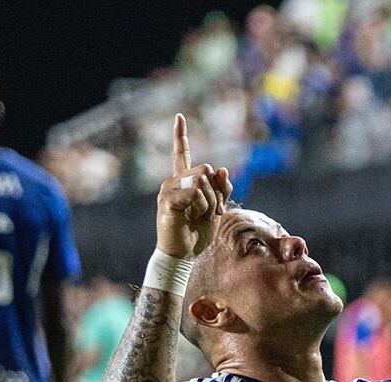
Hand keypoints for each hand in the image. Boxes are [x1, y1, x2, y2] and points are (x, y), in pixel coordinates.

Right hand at [156, 114, 233, 259]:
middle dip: (217, 191)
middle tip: (213, 211)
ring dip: (211, 201)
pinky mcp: (167, 200)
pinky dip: (202, 206)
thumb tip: (222, 169)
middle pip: (205, 169)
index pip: (181, 154)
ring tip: (202, 216)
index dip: (181, 136)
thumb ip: (221, 189)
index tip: (179, 117)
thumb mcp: (216, 208)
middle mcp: (174, 181)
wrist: (183, 254)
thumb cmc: (197, 233)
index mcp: (184, 182)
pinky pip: (195, 192)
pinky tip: (192, 217)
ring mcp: (168, 189)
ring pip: (202, 180)